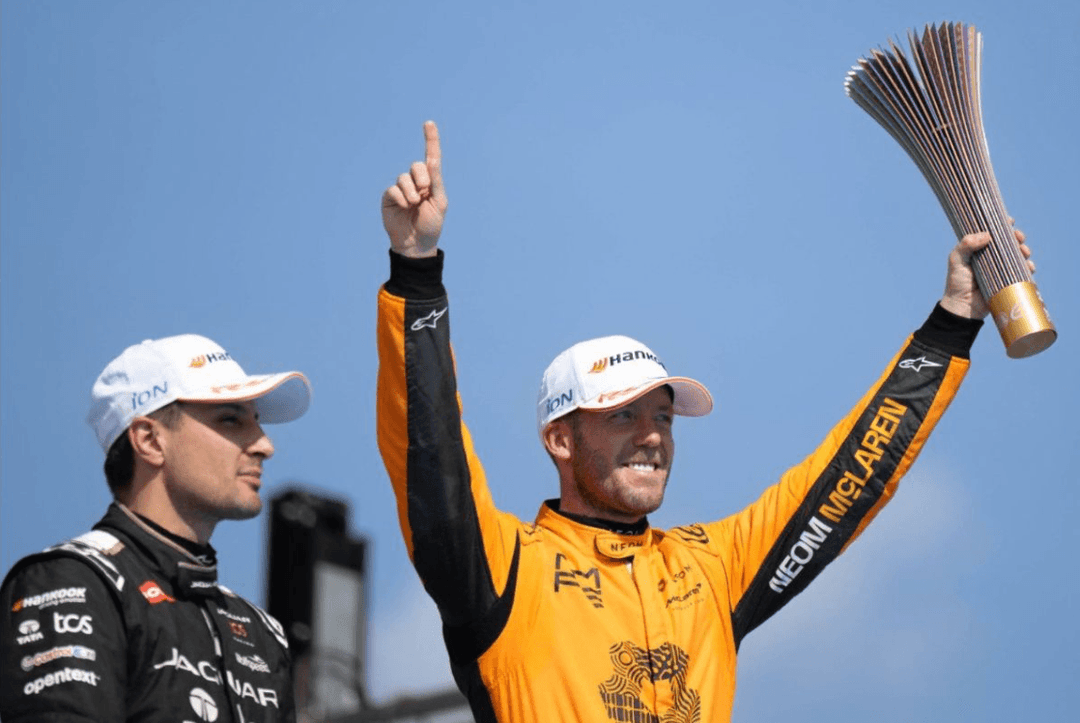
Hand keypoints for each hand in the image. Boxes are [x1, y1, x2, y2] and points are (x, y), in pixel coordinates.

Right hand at [381, 120, 446, 258]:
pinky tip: (404, 206)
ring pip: (404, 177)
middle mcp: (416, 182)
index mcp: (431, 183)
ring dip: (412, 191)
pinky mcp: (389, 197)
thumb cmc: (431, 224)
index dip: (430, 140)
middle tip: (424, 192)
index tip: (429, 123)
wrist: (416, 244)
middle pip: (417, 166)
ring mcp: (402, 189)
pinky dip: (401, 196)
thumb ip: (436, 181)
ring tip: (414, 204)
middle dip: (422, 177)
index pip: (431, 158)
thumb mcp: (439, 202)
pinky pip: (394, 189)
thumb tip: (431, 160)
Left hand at [940, 224, 1033, 318]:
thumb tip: (986, 235)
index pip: (993, 233)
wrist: (963, 307)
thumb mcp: (956, 261)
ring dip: (1024, 251)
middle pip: (1009, 242)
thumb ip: (966, 245)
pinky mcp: (1009, 280)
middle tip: (1018, 237)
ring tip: (1024, 252)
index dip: (1002, 225)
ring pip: (1018, 255)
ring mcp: (1001, 269)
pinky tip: (1028, 266)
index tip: (1009, 221)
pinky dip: (1028, 267)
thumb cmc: (957, 282)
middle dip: (1017, 237)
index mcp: (979, 249)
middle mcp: (992, 257)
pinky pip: (1023, 271)